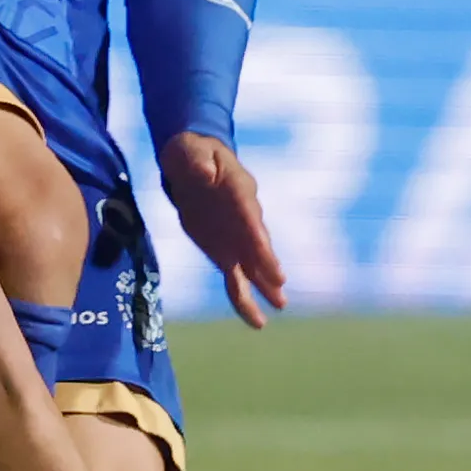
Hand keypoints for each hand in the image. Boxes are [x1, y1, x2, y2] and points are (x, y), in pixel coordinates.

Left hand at [159, 131, 288, 330]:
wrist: (192, 162)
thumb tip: (203, 173)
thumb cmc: (192, 153)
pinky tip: (255, 319)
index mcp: (238, 194)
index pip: (251, 221)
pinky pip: (235, 277)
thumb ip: (198, 162)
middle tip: (279, 286)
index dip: (259, 242)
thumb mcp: (191, 151)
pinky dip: (243, 297)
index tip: (269, 259)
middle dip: (267, 266)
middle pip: (257, 246)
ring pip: (251, 267)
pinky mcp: (222, 251)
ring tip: (277, 308)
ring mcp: (235, 237)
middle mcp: (243, 220)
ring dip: (262, 286)